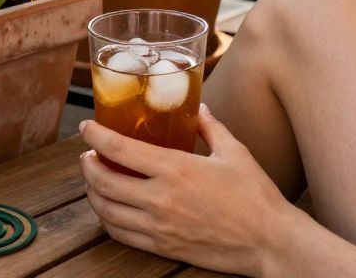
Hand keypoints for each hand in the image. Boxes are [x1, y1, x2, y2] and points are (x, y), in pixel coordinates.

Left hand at [78, 103, 299, 276]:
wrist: (269, 242)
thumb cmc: (255, 196)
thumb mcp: (234, 152)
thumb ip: (210, 127)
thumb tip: (200, 108)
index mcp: (175, 169)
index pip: (119, 148)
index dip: (95, 136)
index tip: (86, 128)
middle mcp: (160, 198)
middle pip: (103, 180)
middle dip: (87, 165)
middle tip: (87, 154)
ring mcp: (159, 226)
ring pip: (106, 210)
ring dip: (92, 192)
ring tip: (94, 179)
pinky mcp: (162, 246)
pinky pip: (120, 234)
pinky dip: (107, 219)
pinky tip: (110, 208)